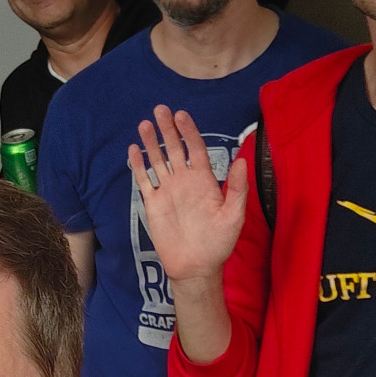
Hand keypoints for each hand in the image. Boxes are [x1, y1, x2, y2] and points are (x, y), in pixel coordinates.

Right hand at [128, 106, 249, 284]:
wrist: (196, 267)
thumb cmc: (219, 243)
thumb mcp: (233, 216)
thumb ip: (238, 188)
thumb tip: (242, 160)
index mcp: (204, 180)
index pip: (195, 149)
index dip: (189, 132)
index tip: (182, 115)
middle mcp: (185, 181)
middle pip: (175, 149)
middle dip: (168, 129)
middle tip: (160, 109)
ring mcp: (168, 191)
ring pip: (158, 160)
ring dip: (152, 142)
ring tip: (145, 124)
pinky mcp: (153, 203)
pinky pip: (144, 180)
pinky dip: (138, 165)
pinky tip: (133, 150)